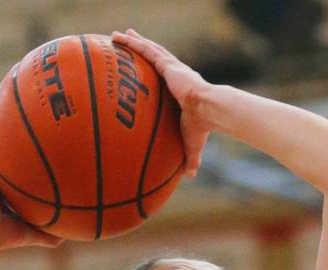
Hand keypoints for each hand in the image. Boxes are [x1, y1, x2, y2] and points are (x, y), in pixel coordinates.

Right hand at [0, 102, 62, 253]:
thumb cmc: (7, 237)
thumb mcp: (34, 232)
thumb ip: (51, 233)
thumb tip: (73, 236)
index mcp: (3, 190)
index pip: (13, 169)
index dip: (21, 156)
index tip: (33, 142)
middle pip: (0, 149)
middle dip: (7, 131)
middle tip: (18, 113)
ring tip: (0, 98)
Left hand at [111, 29, 212, 175]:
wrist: (209, 111)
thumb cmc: (202, 128)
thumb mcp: (192, 145)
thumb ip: (189, 159)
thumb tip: (190, 177)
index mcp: (180, 89)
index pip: (164, 78)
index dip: (154, 71)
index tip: (145, 70)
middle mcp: (174, 75)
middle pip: (153, 59)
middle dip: (141, 50)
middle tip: (128, 43)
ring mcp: (170, 68)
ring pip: (148, 50)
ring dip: (133, 42)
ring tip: (119, 35)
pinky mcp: (167, 64)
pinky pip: (146, 50)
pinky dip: (133, 43)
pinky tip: (120, 36)